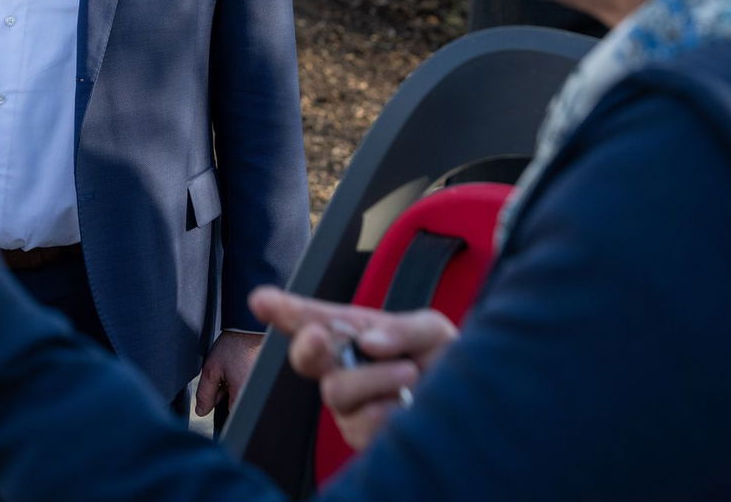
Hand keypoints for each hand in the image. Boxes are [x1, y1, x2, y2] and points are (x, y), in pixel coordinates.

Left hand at [194, 330, 262, 416]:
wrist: (252, 325)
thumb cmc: (235, 344)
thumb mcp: (212, 368)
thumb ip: (205, 393)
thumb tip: (201, 411)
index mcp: (243, 396)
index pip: (231, 416)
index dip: (222, 405)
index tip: (219, 393)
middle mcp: (259, 394)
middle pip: (239, 405)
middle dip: (229, 396)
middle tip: (226, 376)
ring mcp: (266, 387)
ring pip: (247, 396)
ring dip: (238, 388)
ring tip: (236, 370)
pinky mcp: (270, 379)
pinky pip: (255, 387)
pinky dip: (247, 380)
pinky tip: (243, 368)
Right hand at [248, 286, 457, 451]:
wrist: (469, 401)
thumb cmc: (442, 358)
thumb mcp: (430, 329)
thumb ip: (401, 328)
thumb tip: (368, 342)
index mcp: (354, 331)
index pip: (312, 317)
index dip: (283, 309)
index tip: (260, 298)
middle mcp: (342, 364)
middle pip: (305, 356)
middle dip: (306, 344)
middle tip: (319, 334)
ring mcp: (347, 402)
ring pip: (337, 389)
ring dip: (376, 379)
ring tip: (411, 374)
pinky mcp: (358, 432)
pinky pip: (361, 421)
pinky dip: (390, 410)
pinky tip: (406, 406)